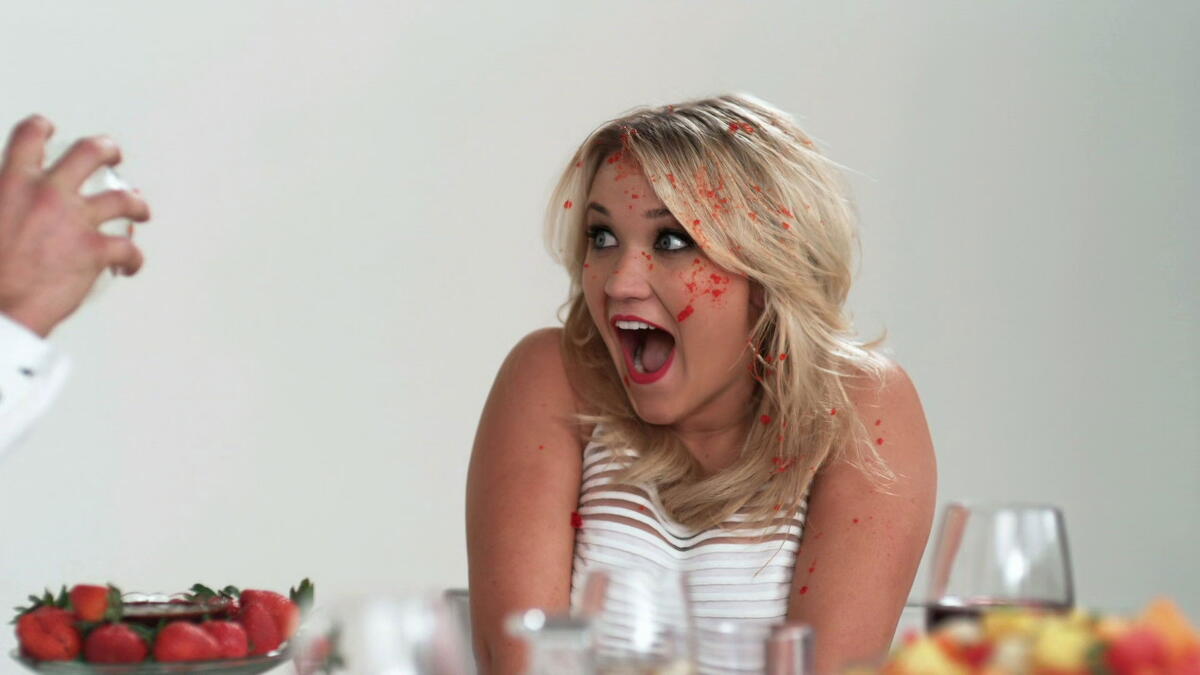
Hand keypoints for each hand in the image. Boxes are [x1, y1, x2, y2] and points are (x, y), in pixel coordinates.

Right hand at [0, 115, 149, 336]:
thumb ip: (3, 200)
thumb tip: (5, 202)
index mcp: (12, 182)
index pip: (28, 138)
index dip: (40, 129)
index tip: (48, 129)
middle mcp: (49, 193)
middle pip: (90, 153)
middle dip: (108, 150)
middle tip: (114, 155)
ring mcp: (76, 220)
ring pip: (124, 199)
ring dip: (136, 204)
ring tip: (140, 211)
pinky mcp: (95, 251)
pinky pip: (128, 250)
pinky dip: (133, 259)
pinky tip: (129, 266)